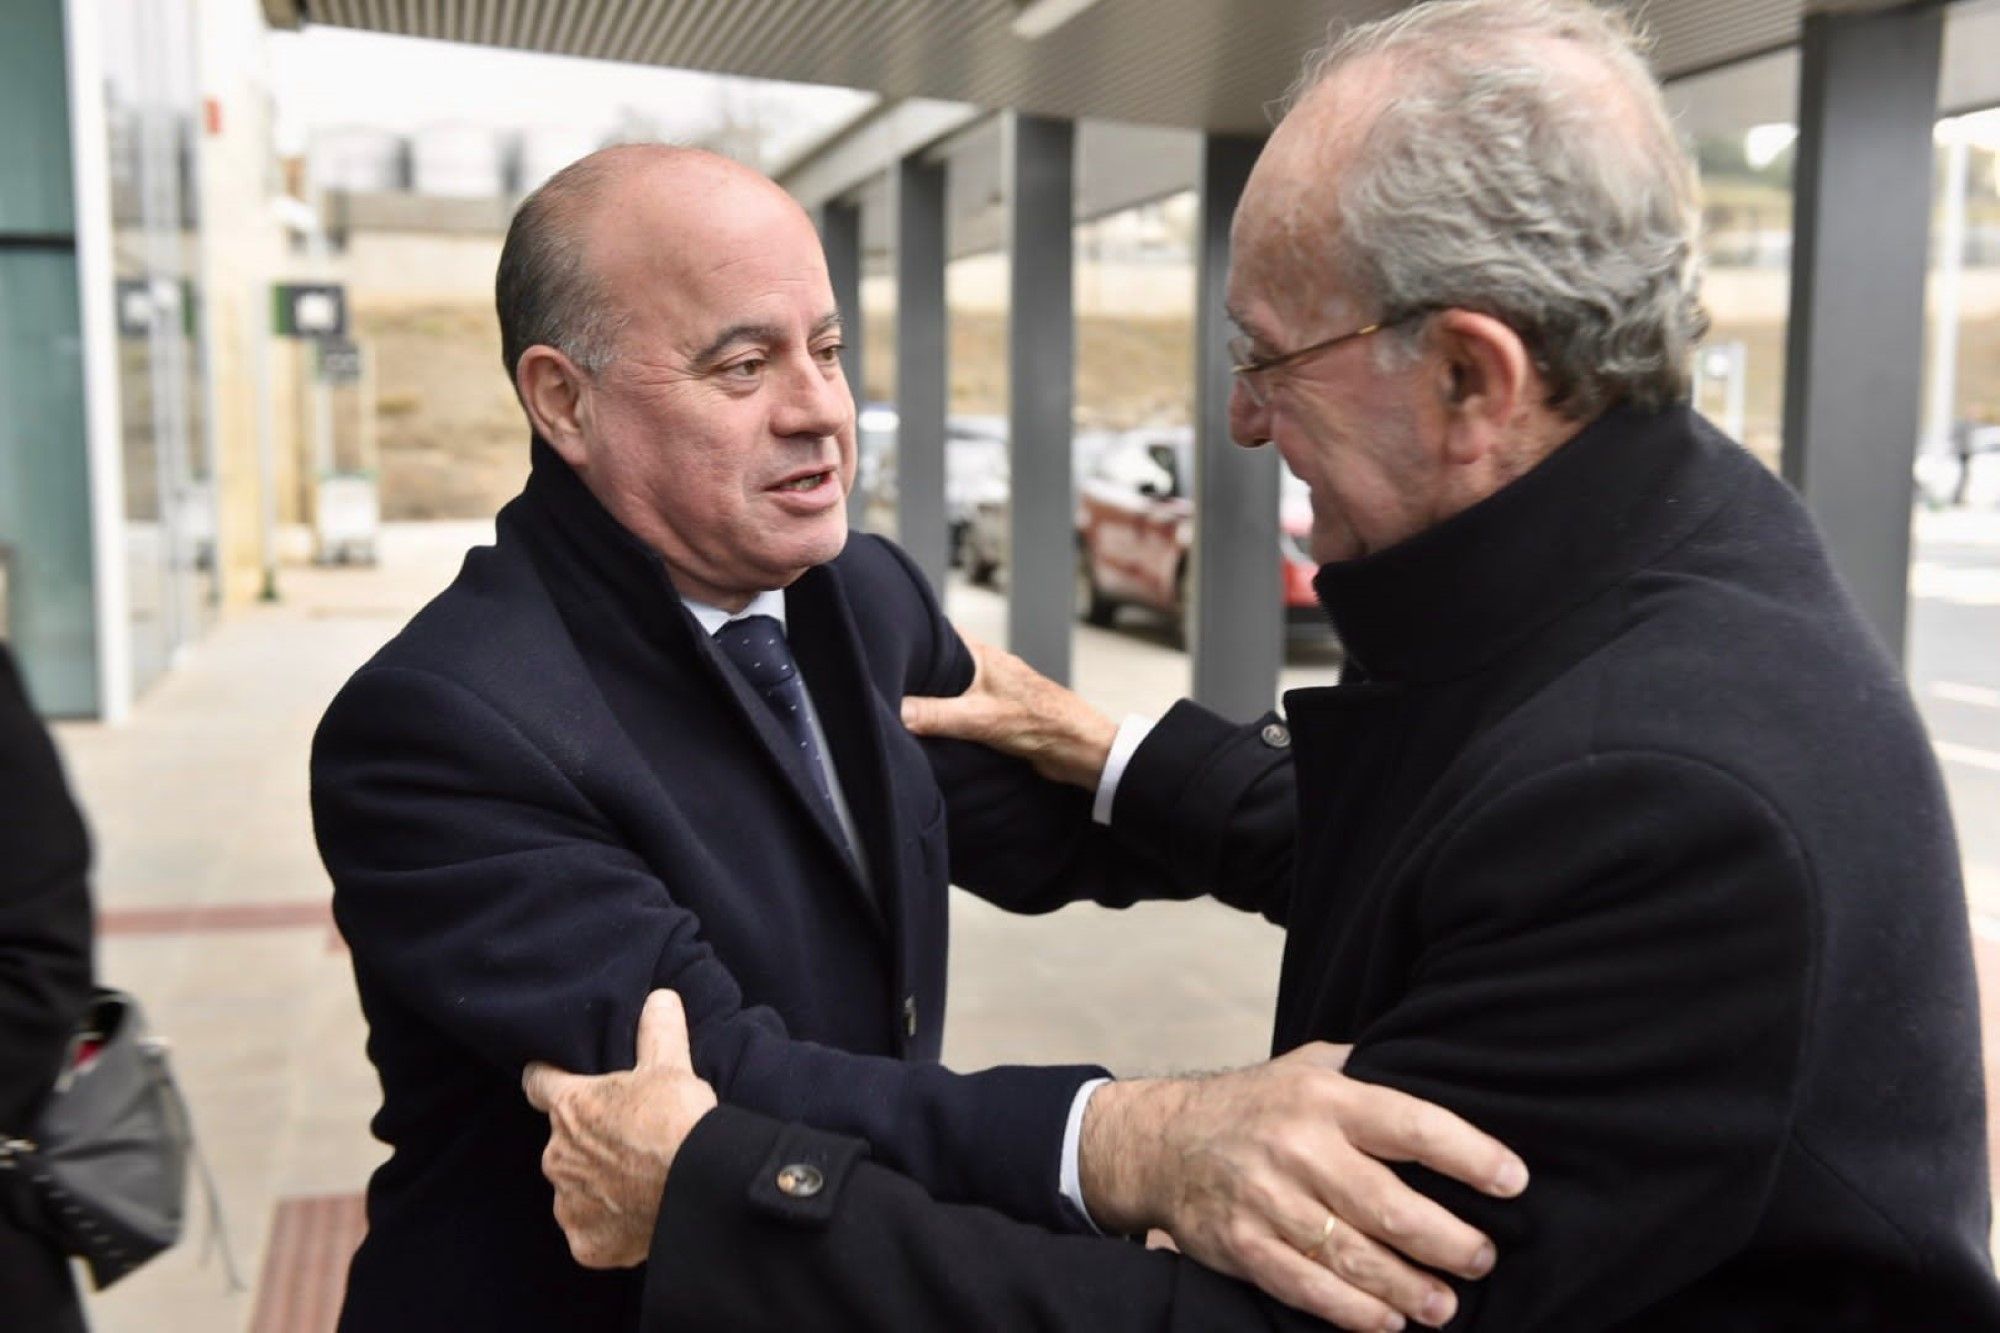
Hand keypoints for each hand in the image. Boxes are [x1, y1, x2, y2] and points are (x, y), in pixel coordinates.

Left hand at [522, 990, 718, 1268]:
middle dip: (589, 1140)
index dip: (549, 1078)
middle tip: (630, 1139)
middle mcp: (557, 1156)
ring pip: (575, 1187)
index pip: (537, 1082)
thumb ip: (659, 1029)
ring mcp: (568, 1203)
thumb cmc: (679, 1121)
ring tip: (639, 1180)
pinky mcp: (586, 1242)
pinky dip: (609, 1224)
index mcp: (570, 1108)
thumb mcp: (671, 1065)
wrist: (698, 1187)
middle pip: (564, 1141)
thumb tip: (660, 997)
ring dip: (598, 1183)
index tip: (560, 1079)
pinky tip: (638, 1213)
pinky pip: (590, 1230)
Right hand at [900, 634, 1117, 789]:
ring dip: (932, 702)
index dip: (912, 642)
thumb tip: (895, 711)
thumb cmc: (1040, 722)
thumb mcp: (978, 718)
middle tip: (885, 686)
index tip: (883, 651)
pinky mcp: (996, 715)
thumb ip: (934, 715)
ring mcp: (991, 691)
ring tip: (901, 709)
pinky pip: (962, 712)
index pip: (937, 637)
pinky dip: (947, 719)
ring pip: (951, 691)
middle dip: (916, 677)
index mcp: (980, 655)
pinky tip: (932, 732)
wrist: (1078, 748)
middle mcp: (985, 668)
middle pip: (941, 666)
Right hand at [1080, 1044, 1527, 1331]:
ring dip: (1409, 1288)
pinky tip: (1388, 1321)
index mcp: (1325, 1097)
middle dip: (1448, 1240)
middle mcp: (1298, 1148)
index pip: (1412, 1125)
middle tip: (1483, 1257)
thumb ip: (1371, 1075)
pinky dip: (1353, 1311)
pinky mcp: (1242, 1245)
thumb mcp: (1310, 1066)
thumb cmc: (1257, 1104)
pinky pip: (1307, 1287)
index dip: (1469, 1155)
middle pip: (1389, 1205)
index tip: (1514, 1180)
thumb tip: (1447, 1077)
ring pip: (1354, 1256)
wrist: (1162, 1140)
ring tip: (1446, 1306)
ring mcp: (1267, 1200)